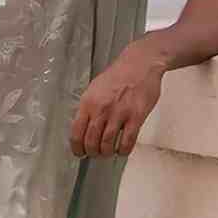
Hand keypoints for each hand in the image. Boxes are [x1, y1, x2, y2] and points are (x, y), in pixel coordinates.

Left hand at [69, 37, 165, 156]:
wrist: (140, 63)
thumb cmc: (118, 75)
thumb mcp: (95, 88)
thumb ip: (88, 107)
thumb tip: (83, 127)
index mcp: (88, 102)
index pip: (76, 132)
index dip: (77, 148)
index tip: (80, 153)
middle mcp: (101, 109)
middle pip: (91, 142)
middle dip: (92, 152)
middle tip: (96, 154)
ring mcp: (119, 114)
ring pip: (107, 144)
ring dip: (107, 153)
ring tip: (108, 152)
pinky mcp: (136, 116)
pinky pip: (127, 141)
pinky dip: (123, 150)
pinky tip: (122, 150)